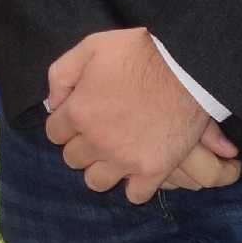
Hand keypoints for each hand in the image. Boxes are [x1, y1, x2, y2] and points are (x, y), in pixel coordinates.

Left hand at [43, 29, 239, 203]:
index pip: (54, 133)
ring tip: (116, 153)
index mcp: (79, 112)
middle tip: (100, 131)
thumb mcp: (90, 47)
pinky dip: (135, 185)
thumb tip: (54, 102)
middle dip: (82, 145)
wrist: (187, 64)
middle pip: (73, 159)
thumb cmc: (139, 50)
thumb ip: (62, 74)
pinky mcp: (154, 169)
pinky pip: (134, 195)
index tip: (82, 116)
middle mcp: (97, 141)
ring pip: (96, 181)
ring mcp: (125, 158)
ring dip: (102, 169)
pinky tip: (138, 169)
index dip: (67, 123)